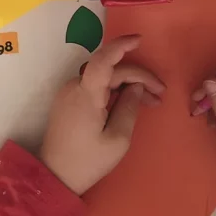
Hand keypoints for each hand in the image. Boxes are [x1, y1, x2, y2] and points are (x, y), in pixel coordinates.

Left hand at [39, 35, 165, 193]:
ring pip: (103, 78)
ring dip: (127, 84)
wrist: (55, 175)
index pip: (103, 60)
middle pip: (110, 71)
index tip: (140, 40)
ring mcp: (69, 93)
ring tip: (150, 101)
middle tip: (161, 95)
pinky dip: (113, 90)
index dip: (121, 46)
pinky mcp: (68, 101)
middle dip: (138, 78)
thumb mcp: (117, 138)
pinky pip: (95, 87)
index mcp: (86, 94)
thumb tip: (136, 87)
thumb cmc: (88, 161)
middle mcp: (74, 87)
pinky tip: (129, 102)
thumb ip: (129, 107)